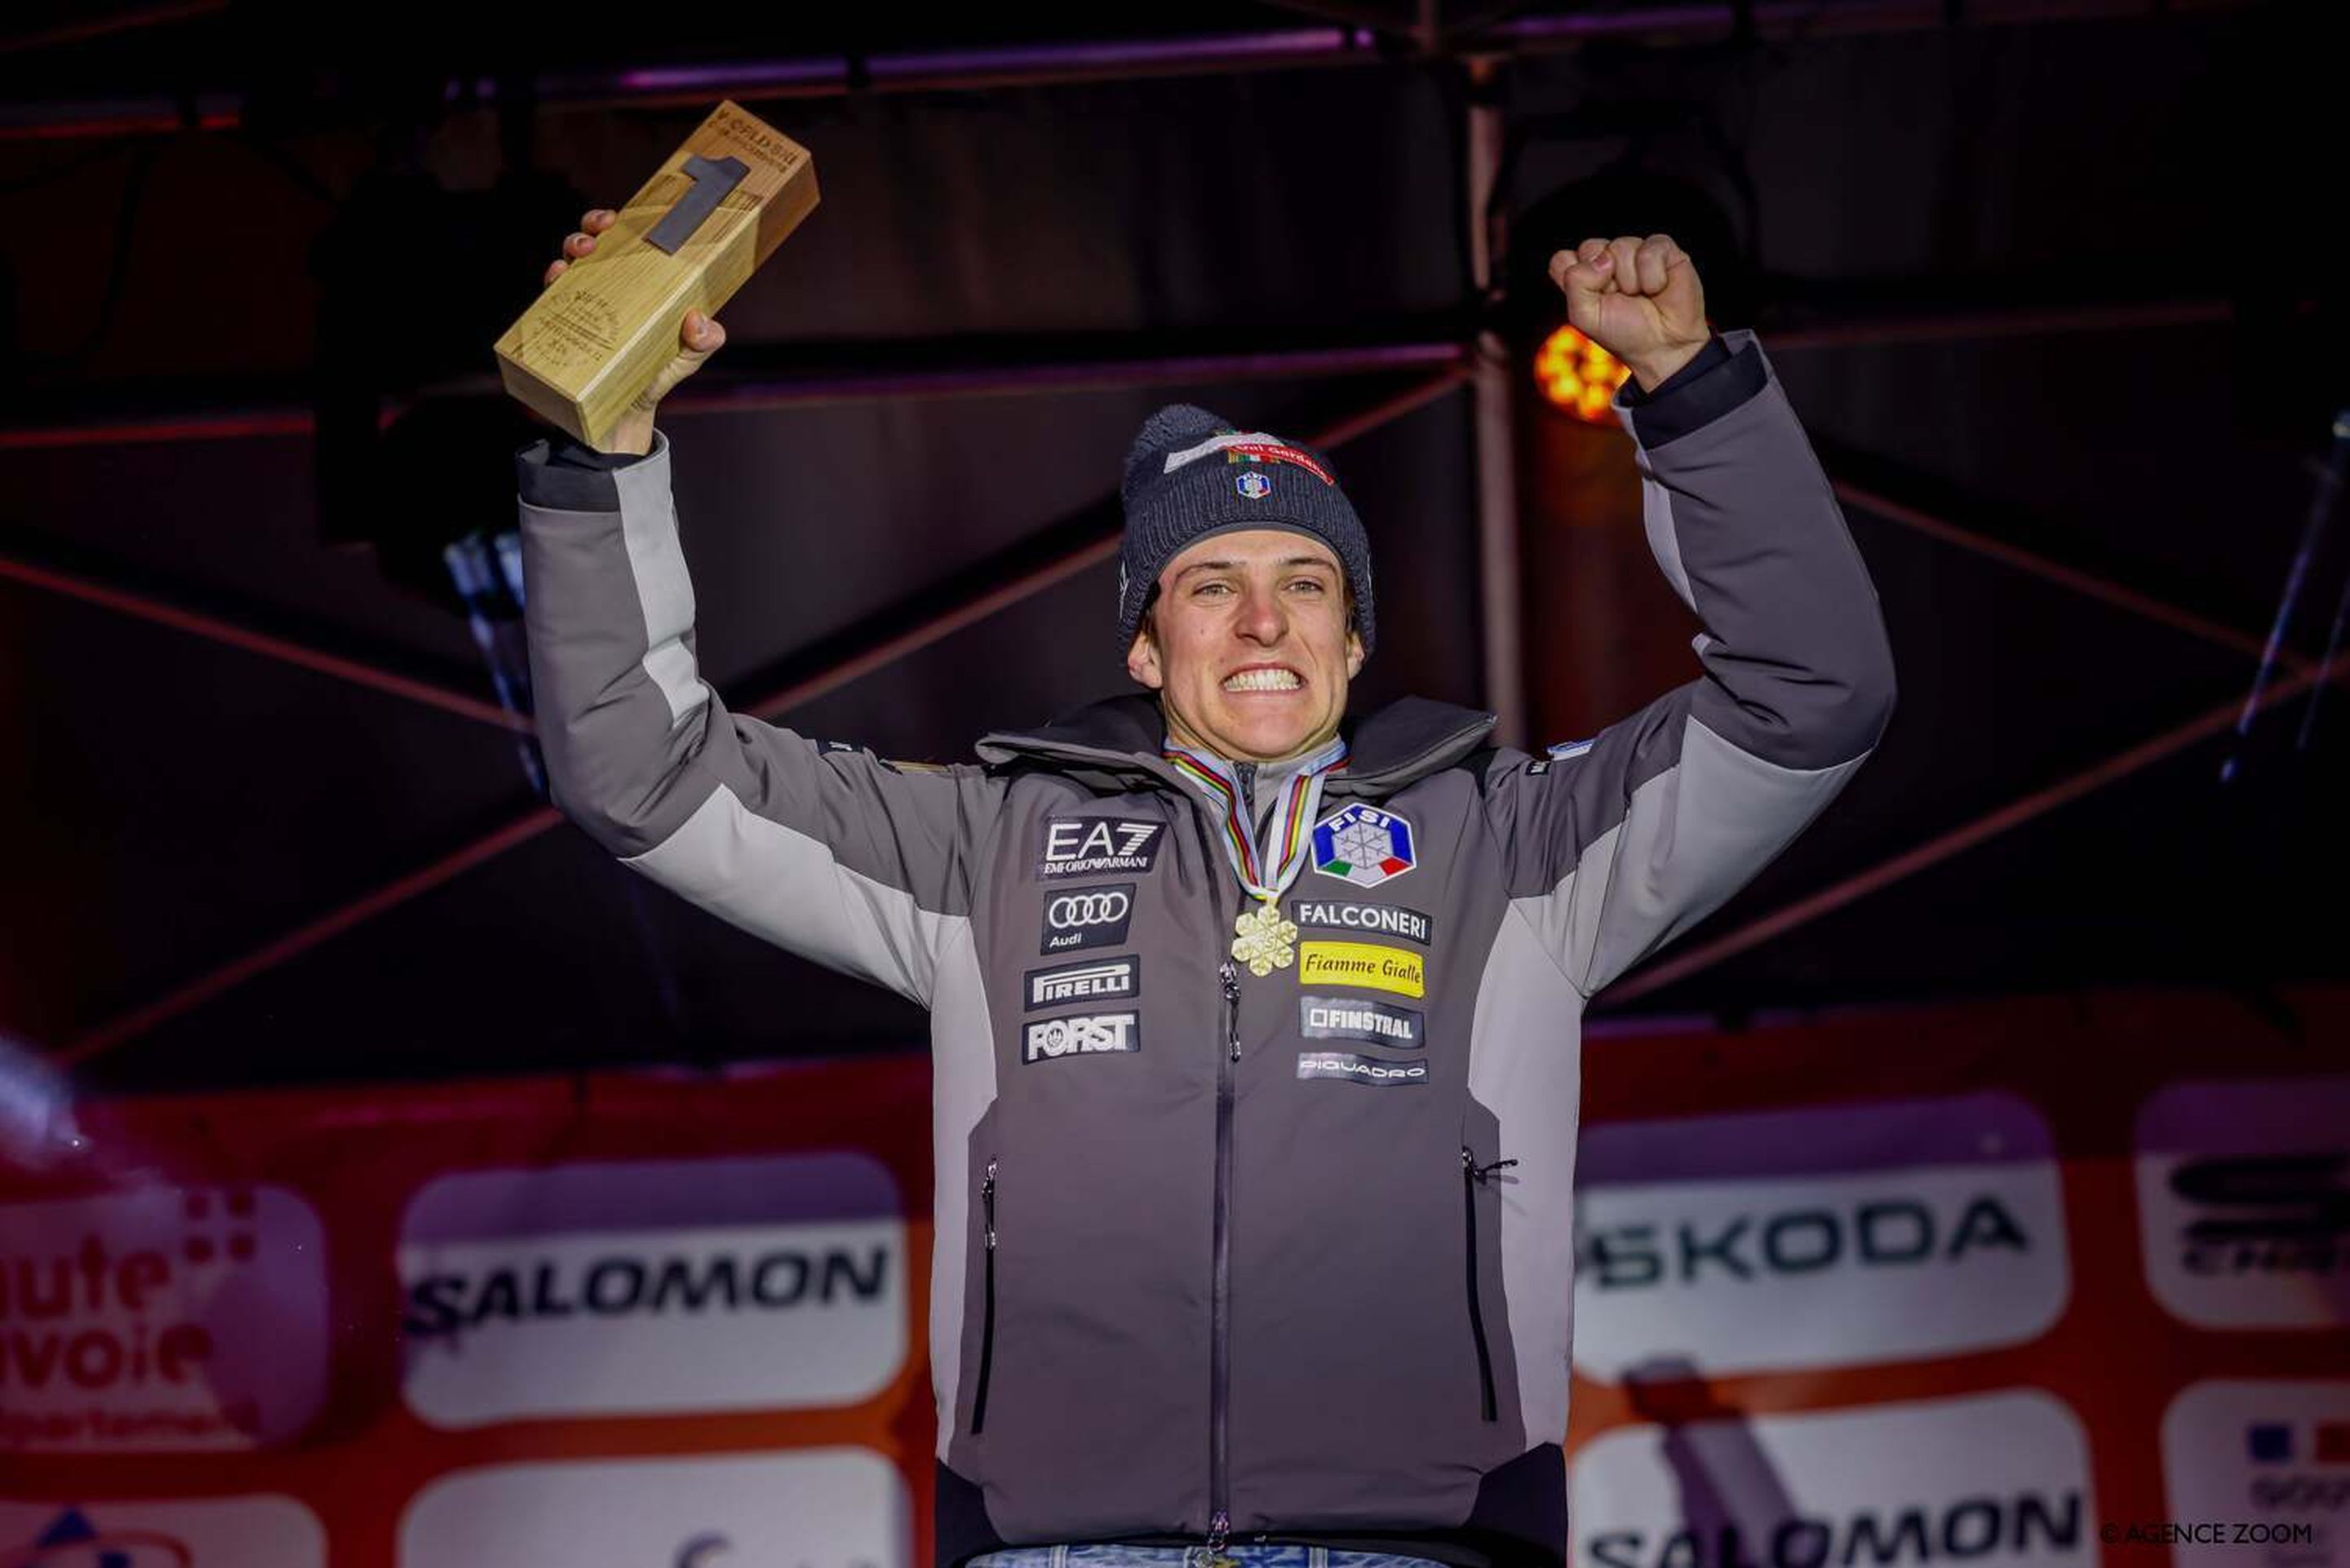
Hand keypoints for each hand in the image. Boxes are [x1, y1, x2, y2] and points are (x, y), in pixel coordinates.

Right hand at [545, 206, 726, 452]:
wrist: (626, 414)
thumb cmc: (659, 373)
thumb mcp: (689, 357)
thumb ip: (704, 341)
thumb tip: (698, 320)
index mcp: (640, 283)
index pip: (629, 241)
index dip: (620, 223)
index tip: (617, 217)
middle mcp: (609, 286)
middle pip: (594, 242)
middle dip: (591, 227)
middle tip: (597, 233)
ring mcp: (584, 302)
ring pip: (569, 261)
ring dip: (570, 248)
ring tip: (578, 255)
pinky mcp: (563, 323)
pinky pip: (550, 296)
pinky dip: (552, 282)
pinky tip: (557, 279)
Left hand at [1547, 234, 1708, 392]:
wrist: (1665, 346)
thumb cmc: (1625, 333)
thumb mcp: (1585, 317)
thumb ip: (1576, 284)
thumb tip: (1603, 258)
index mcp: (1584, 275)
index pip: (1562, 260)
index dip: (1575, 279)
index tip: (1593, 301)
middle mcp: (1606, 259)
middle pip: (1589, 247)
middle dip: (1603, 280)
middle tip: (1620, 299)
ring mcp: (1634, 250)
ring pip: (1620, 246)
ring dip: (1631, 281)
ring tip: (1641, 295)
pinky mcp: (1662, 248)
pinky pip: (1649, 249)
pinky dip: (1653, 276)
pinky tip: (1658, 288)